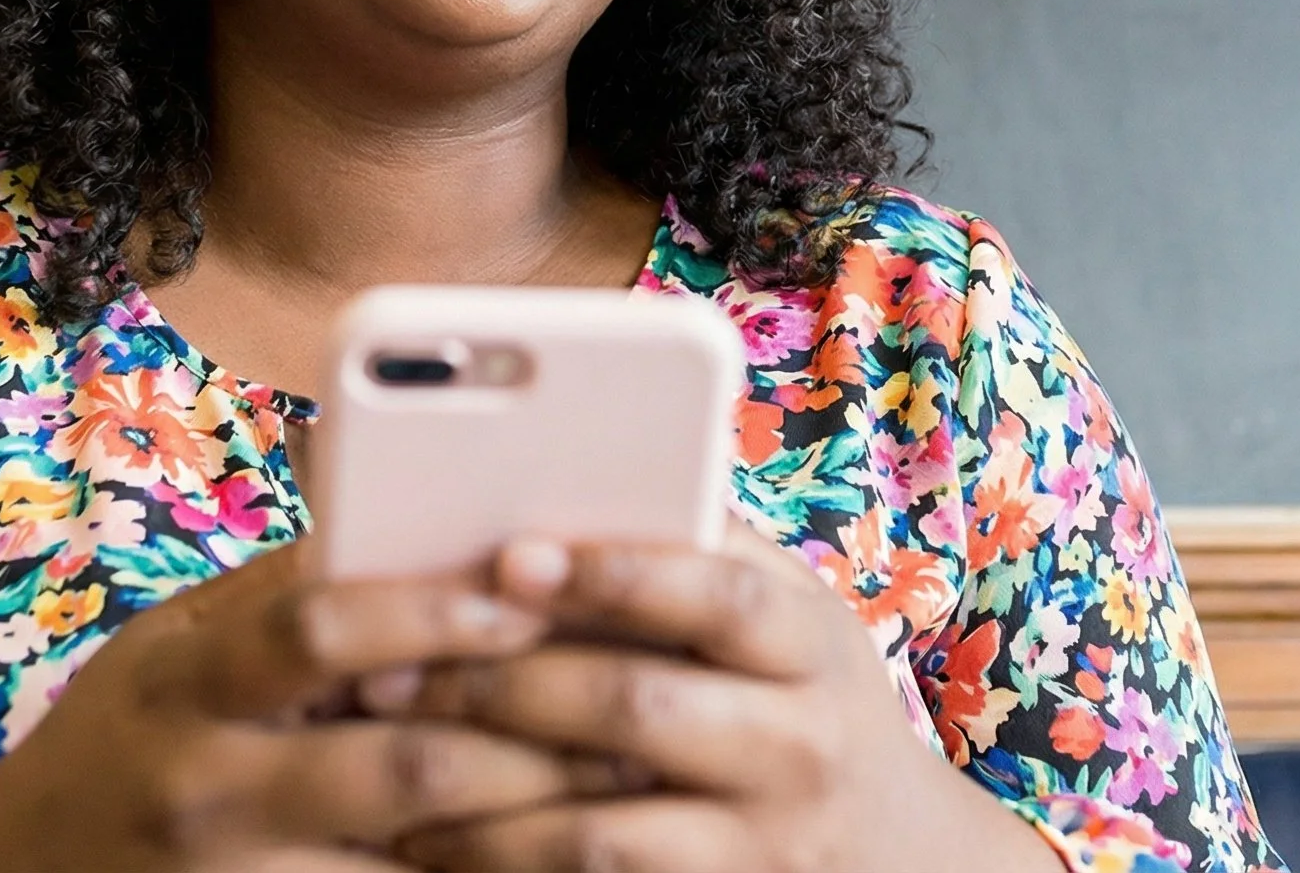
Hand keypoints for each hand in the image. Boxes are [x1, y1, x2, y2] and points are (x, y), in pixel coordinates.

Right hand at [0, 540, 615, 872]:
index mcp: (190, 683)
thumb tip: (413, 505)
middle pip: (398, 767)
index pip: (318, 630)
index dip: (429, 608)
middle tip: (629, 712)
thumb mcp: (172, 646)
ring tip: (619, 791)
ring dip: (526, 832)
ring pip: (418, 866)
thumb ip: (284, 589)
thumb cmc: (121, 737)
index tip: (527, 589)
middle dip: (525, 741)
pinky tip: (547, 859)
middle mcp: (210, 788)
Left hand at [375, 526, 1050, 872]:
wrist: (905, 857)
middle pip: (638, 708)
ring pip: (600, 830)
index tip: (512, 552)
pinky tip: (433, 842)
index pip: (719, 593)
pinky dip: (502, 868)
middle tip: (393, 669)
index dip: (616, 572)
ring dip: (482, 797)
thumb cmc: (806, 697)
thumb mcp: (791, 618)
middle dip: (504, 685)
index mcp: (810, 640)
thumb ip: (702, 553)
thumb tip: (560, 467)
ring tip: (393, 761)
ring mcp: (762, 845)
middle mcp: (799, 744)